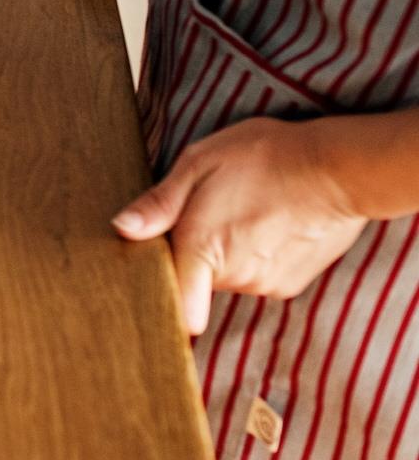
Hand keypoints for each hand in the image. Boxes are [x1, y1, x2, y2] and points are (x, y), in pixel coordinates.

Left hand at [115, 117, 367, 334]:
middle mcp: (232, 276)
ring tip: (244, 212)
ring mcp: (264, 284)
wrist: (337, 170)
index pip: (174, 302)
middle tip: (207, 211)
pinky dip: (255, 256)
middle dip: (192, 250)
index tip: (148, 288)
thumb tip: (121, 228)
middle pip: (194, 276)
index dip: (159, 296)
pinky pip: (256, 276)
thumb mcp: (199, 163)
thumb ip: (159, 203)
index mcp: (201, 248)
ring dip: (225, 252)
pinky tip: (268, 224)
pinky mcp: (289, 285)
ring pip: (226, 275)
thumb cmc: (263, 157)